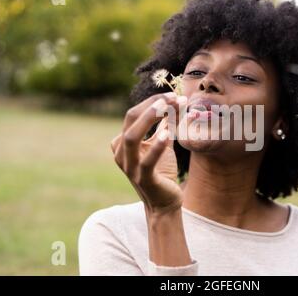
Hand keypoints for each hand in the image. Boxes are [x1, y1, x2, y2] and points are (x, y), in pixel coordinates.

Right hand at [111, 92, 186, 214]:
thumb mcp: (163, 144)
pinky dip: (156, 146)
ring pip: (131, 137)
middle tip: (173, 96)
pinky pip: (146, 161)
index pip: (134, 114)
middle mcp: (121, 152)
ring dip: (150, 118)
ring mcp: (129, 166)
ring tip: (168, 106)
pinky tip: (168, 133)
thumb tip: (175, 102)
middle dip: (152, 105)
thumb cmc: (162, 170)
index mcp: (123, 142)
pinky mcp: (142, 179)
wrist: (164, 201)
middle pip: (131, 119)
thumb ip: (166, 125)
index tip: (174, 95)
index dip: (154, 102)